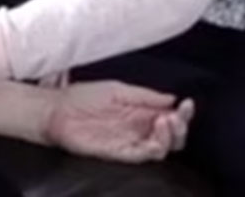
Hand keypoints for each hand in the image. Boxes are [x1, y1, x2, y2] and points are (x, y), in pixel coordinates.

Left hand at [45, 81, 194, 162]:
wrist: (58, 109)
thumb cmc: (84, 97)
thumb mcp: (118, 90)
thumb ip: (145, 96)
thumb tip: (172, 98)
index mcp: (142, 113)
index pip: (171, 118)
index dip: (183, 114)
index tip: (187, 104)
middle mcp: (140, 130)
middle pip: (172, 137)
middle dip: (180, 127)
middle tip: (176, 116)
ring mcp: (131, 143)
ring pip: (161, 148)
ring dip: (169, 136)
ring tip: (165, 121)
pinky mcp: (120, 153)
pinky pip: (142, 155)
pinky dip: (153, 146)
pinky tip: (155, 131)